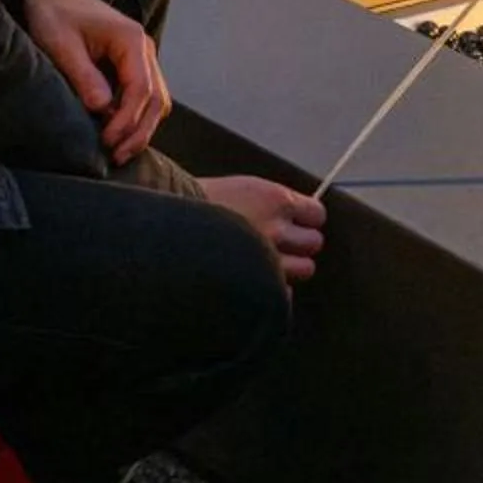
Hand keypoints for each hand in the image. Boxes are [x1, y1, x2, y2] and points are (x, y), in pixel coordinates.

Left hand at [22, 0, 169, 164]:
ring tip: (119, 152)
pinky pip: (144, 96)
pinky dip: (136, 117)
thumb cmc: (55, 14)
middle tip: (117, 156)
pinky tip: (118, 134)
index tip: (107, 141)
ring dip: (141, 128)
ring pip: (156, 100)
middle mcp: (144, 49)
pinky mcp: (131, 65)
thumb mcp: (61, 44)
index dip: (127, 120)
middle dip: (140, 131)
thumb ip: (84, 76)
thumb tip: (103, 109)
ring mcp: (141, 57)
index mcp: (131, 40)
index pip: (142, 89)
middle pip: (158, 99)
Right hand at [204, 176, 326, 286]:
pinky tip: (254, 282)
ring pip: (305, 269)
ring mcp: (268, 259)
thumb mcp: (238, 190)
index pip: (317, 214)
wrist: (165, 232)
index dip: (306, 220)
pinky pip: (282, 292)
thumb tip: (293, 216)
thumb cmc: (196, 207)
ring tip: (265, 264)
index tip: (295, 224)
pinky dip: (273, 290)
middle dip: (299, 245)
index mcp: (274, 199)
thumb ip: (270, 205)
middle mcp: (277, 229)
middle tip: (277, 246)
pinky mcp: (257, 283)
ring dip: (289, 267)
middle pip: (314, 243)